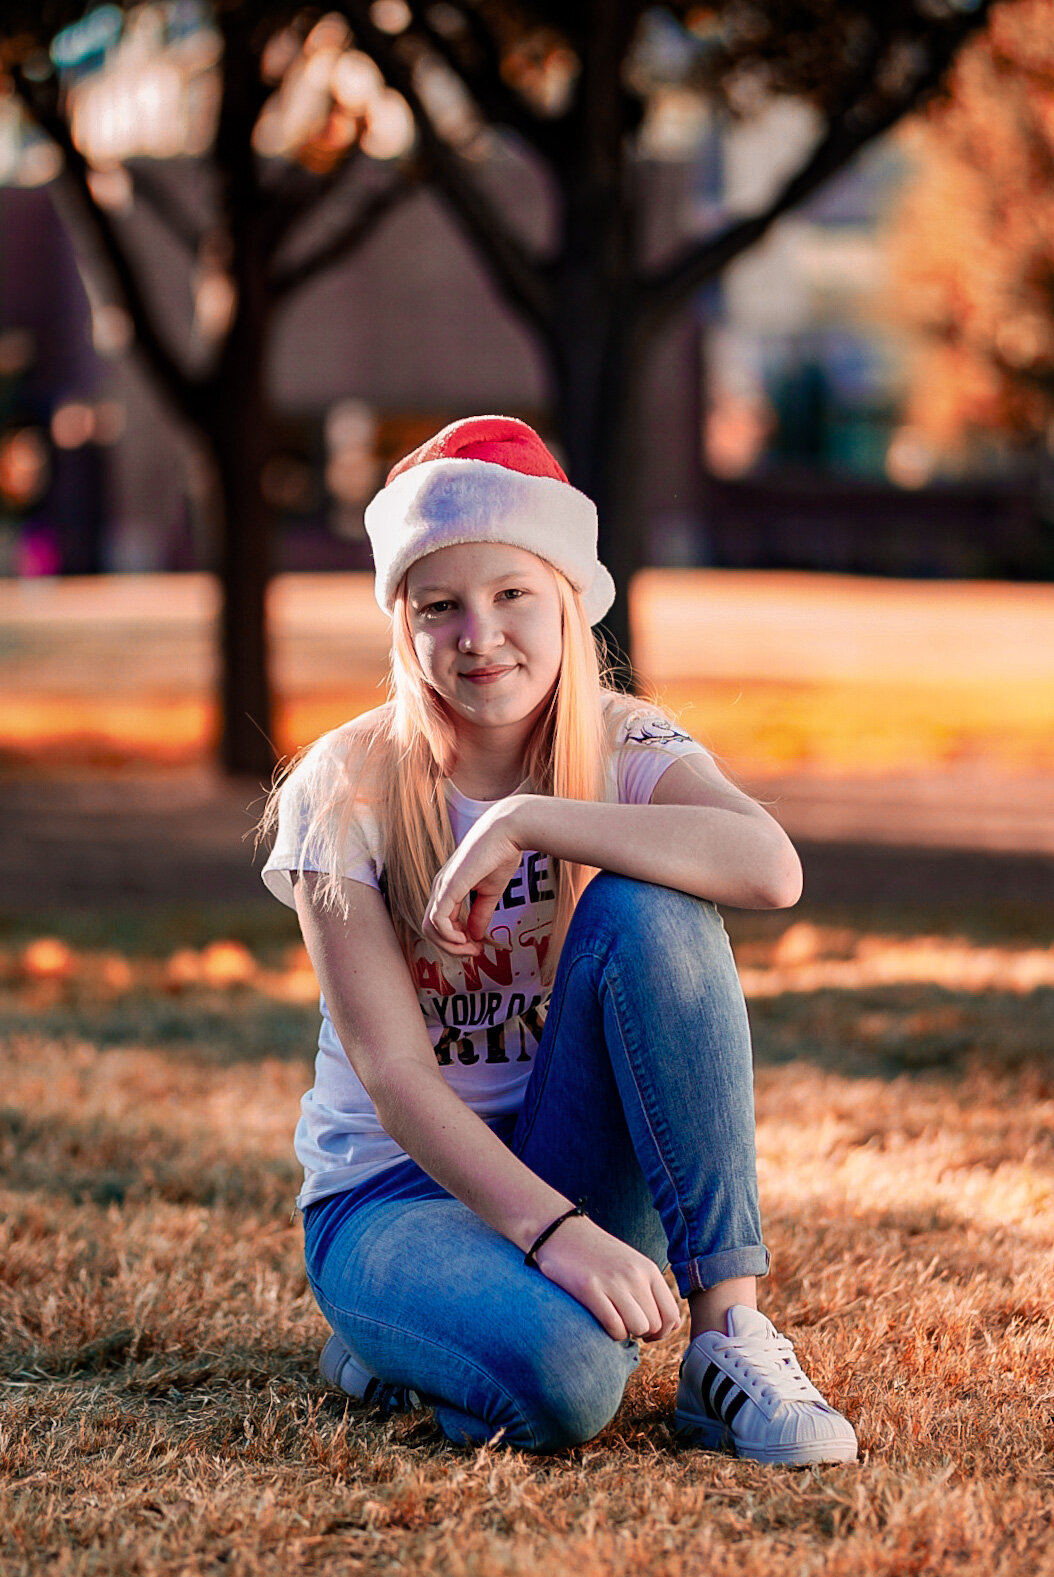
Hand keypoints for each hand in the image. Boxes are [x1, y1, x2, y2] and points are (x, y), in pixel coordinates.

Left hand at [423, 799, 525, 955]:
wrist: (508, 831)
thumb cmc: (500, 854)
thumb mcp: (490, 891)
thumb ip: (480, 913)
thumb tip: (474, 936)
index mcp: (448, 888)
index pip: (439, 923)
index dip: (456, 941)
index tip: (478, 947)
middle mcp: (440, 888)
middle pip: (429, 930)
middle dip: (451, 948)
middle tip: (475, 953)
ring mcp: (442, 887)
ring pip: (429, 929)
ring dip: (450, 946)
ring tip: (473, 949)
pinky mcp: (449, 886)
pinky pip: (438, 920)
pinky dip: (450, 936)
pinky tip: (468, 938)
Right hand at [533, 1214, 682, 1342]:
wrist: (563, 1232)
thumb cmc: (599, 1255)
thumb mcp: (632, 1265)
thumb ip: (650, 1289)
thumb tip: (670, 1326)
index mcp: (648, 1269)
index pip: (672, 1315)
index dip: (663, 1332)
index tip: (647, 1331)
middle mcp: (635, 1275)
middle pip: (655, 1325)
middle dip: (643, 1333)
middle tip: (627, 1325)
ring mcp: (613, 1281)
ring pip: (638, 1328)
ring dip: (628, 1333)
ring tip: (616, 1321)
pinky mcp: (590, 1288)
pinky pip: (615, 1326)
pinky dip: (612, 1333)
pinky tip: (604, 1323)